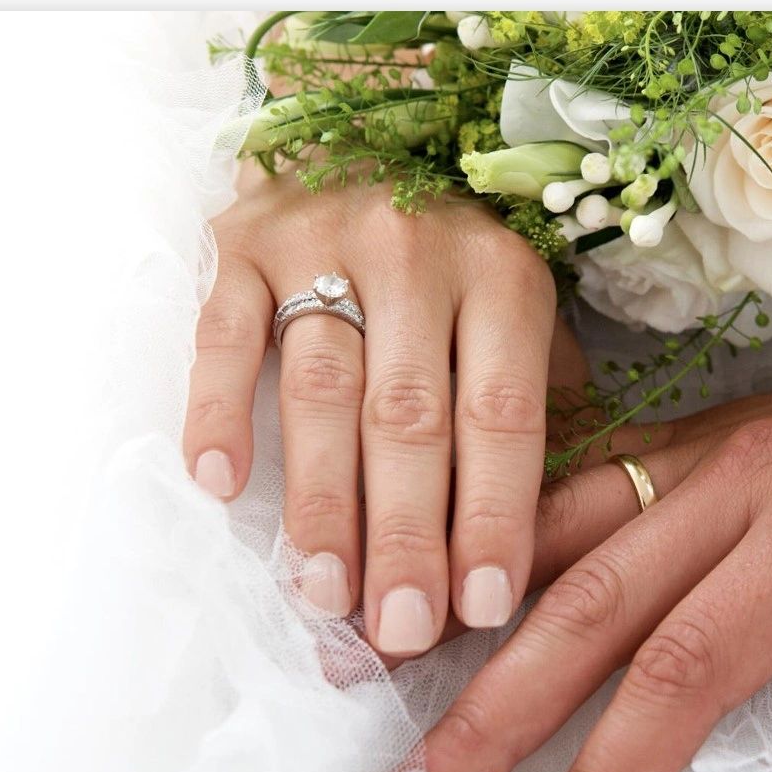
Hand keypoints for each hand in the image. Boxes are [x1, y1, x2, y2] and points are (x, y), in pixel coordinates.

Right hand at [182, 162, 561, 658]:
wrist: (362, 141)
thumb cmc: (455, 271)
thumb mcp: (520, 325)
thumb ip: (541, 417)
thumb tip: (553, 554)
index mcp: (504, 277)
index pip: (502, 414)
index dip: (494, 514)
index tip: (485, 605)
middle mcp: (417, 253)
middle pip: (410, 415)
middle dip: (408, 533)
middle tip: (401, 630)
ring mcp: (322, 241)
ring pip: (321, 388)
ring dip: (322, 501)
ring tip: (325, 595)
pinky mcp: (240, 243)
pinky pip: (223, 334)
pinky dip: (218, 409)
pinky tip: (220, 487)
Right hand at [377, 307, 771, 771]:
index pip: (687, 667)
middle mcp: (750, 473)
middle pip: (589, 607)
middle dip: (489, 719)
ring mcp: (719, 447)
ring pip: (563, 538)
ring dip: (471, 625)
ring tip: (383, 700)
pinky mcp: (710, 440)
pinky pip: (586, 488)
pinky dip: (509, 544)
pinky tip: (452, 592)